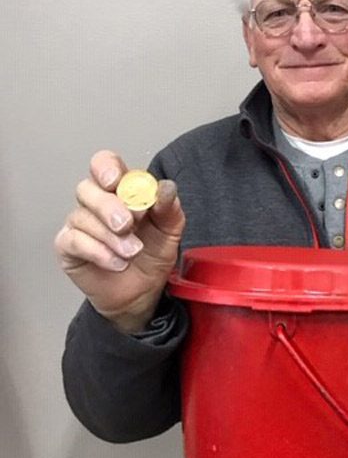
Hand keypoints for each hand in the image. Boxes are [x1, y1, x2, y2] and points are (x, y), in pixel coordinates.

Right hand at [54, 150, 185, 332]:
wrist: (143, 293)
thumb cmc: (152, 255)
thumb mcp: (170, 231)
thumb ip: (169, 208)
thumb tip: (166, 188)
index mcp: (121, 190)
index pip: (104, 164)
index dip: (106, 168)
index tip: (116, 181)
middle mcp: (96, 202)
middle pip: (87, 188)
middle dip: (109, 206)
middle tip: (128, 225)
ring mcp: (79, 224)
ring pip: (82, 216)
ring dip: (111, 236)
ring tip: (132, 252)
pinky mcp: (68, 247)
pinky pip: (74, 241)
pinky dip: (98, 252)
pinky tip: (117, 263)